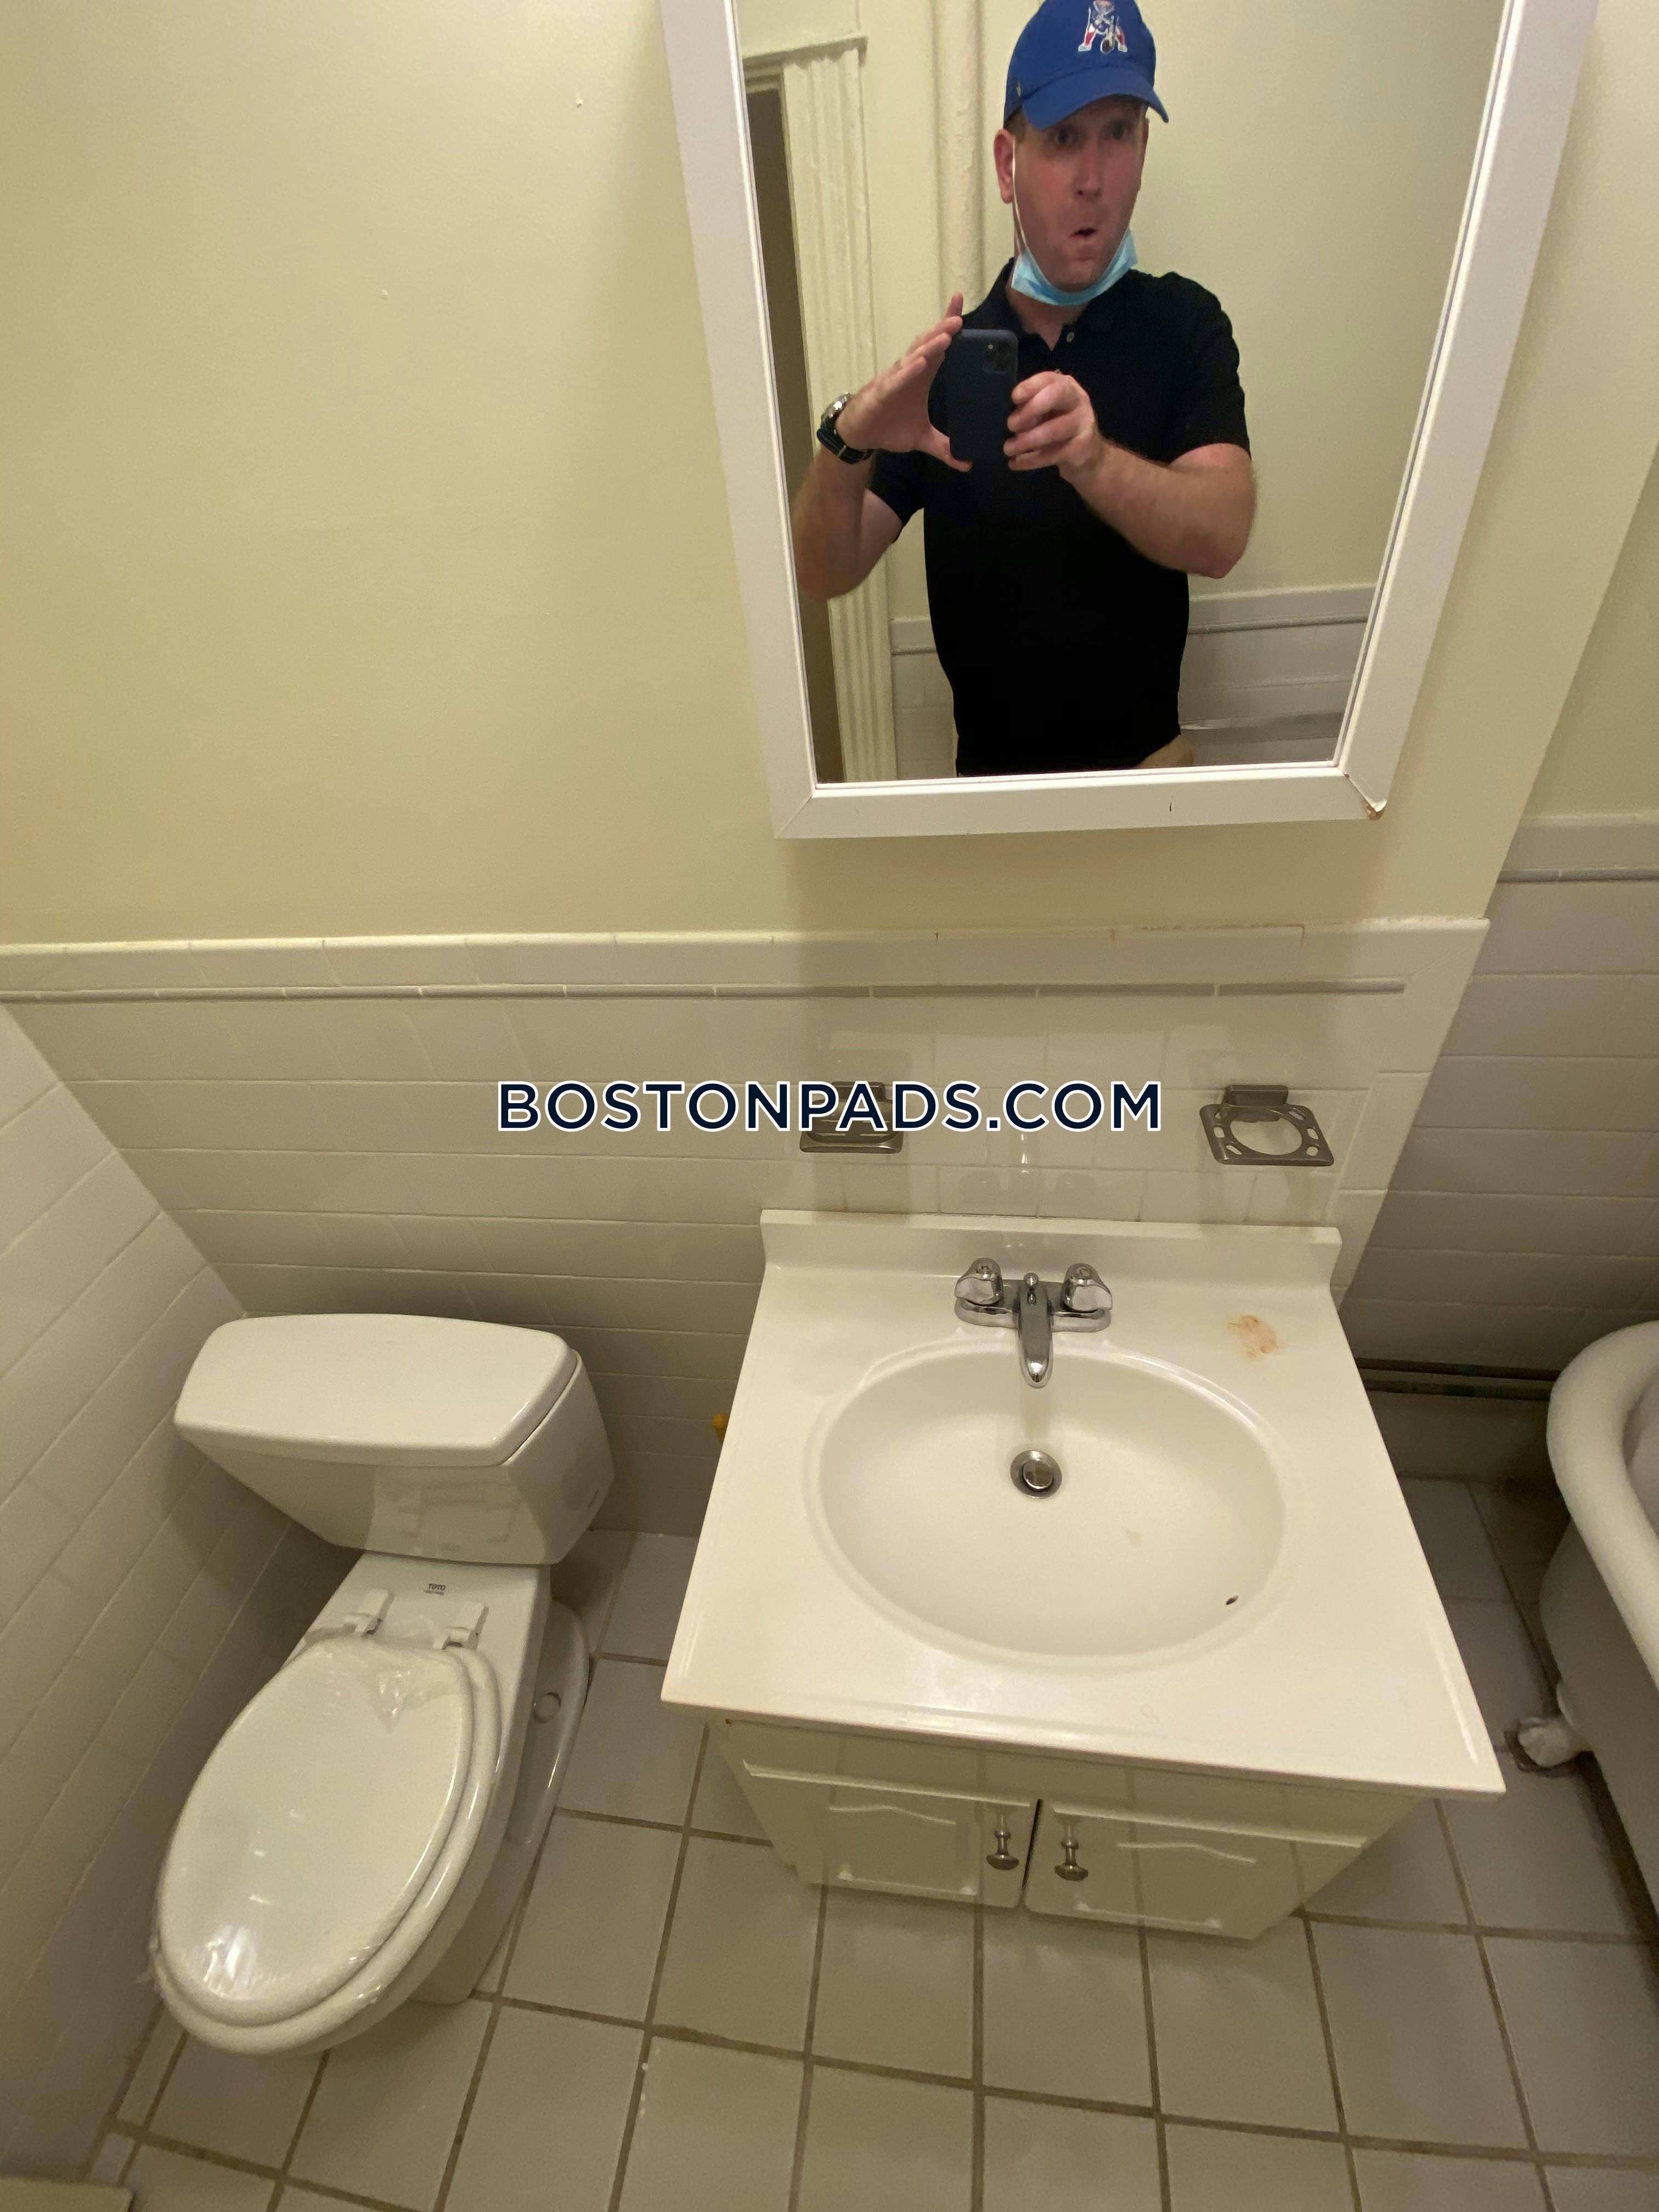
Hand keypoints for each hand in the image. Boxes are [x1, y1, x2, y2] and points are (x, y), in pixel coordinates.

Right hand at [836, 297, 971, 469]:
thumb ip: (945, 448)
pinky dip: (907, 371)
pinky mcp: (881, 394)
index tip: (962, 310)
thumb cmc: (889, 428)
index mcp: (922, 376)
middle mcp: (909, 372)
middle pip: (928, 345)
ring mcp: (894, 380)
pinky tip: (919, 363)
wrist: (860, 436)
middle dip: (942, 329)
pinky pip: (895, 380)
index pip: (939, 348)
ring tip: (947, 334)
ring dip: (930, 346)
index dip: (949, 329)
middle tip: (959, 316)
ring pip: (913, 358)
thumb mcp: (923, 439)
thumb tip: (967, 463)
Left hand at [1005, 371, 1101, 479]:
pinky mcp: (1081, 448)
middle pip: (1056, 395)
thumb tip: (1010, 416)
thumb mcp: (1046, 413)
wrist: (1087, 454)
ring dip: (1026, 440)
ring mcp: (1082, 424)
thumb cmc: (1060, 427)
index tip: (1014, 397)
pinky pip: (1052, 454)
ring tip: (1008, 449)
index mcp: (1065, 386)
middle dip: (1031, 409)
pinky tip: (1014, 463)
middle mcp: (1077, 400)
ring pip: (1053, 430)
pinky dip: (1030, 460)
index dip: (1030, 386)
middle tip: (1010, 425)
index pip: (1049, 379)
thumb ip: (1030, 410)